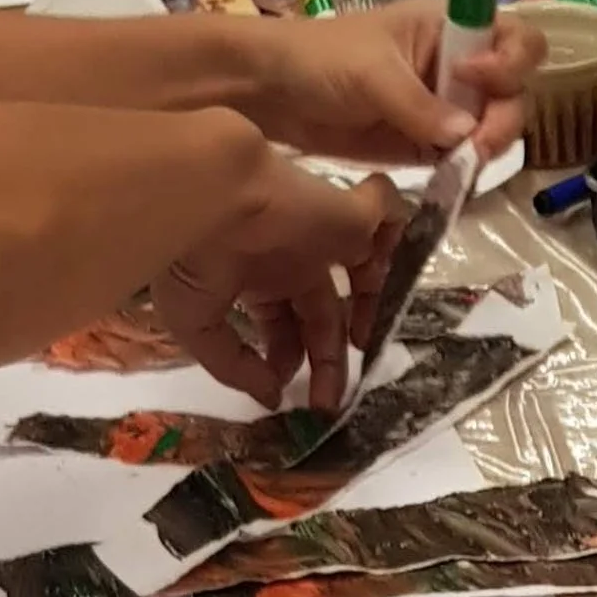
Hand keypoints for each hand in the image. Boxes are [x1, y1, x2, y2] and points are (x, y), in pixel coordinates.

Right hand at [155, 151, 402, 414]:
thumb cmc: (194, 256)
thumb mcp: (195, 323)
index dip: (289, 356)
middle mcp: (292, 257)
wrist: (210, 195)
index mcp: (256, 277)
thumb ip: (233, 366)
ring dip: (372, 310)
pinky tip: (400, 275)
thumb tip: (270, 397)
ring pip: (365, 272)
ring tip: (367, 347)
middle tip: (329, 401)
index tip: (284, 388)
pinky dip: (402, 235)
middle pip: (325, 311)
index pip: (285, 320)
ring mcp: (323, 235)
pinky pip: (389, 215)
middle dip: (328, 359)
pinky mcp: (351, 214)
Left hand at [251, 0, 536, 179]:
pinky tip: (449, 180)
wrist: (269, 93)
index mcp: (452, 26)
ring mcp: (445, 107)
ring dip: (486, 150)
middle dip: (502, 118)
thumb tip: (466, 136)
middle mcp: (459, 64)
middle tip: (476, 146)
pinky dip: (464, 172)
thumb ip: (418, 104)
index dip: (511, 59)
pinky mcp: (426, 145)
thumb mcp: (370, 72)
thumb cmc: (318, 58)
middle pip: (513, 91)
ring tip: (459, 166)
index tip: (476, 76)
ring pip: (493, 129)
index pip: (516, 37)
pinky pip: (462, 159)